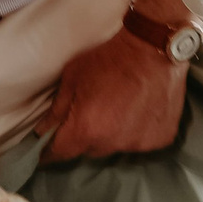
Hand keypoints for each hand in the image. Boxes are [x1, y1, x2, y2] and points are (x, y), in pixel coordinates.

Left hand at [40, 25, 187, 161]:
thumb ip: (56, 110)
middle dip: (83, 137)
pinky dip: (134, 131)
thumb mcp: (72, 78)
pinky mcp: (160, 139)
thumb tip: (42, 131)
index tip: (44, 150)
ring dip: (110, 134)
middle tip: (87, 113)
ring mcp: (139, 144)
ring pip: (114, 146)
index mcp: (86, 129)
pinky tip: (137, 110)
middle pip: (88, 150)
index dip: (49, 152)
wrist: (154, 48)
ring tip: (116, 108)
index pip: (59, 153)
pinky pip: (139, 142)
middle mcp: (112, 143)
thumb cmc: (108, 59)